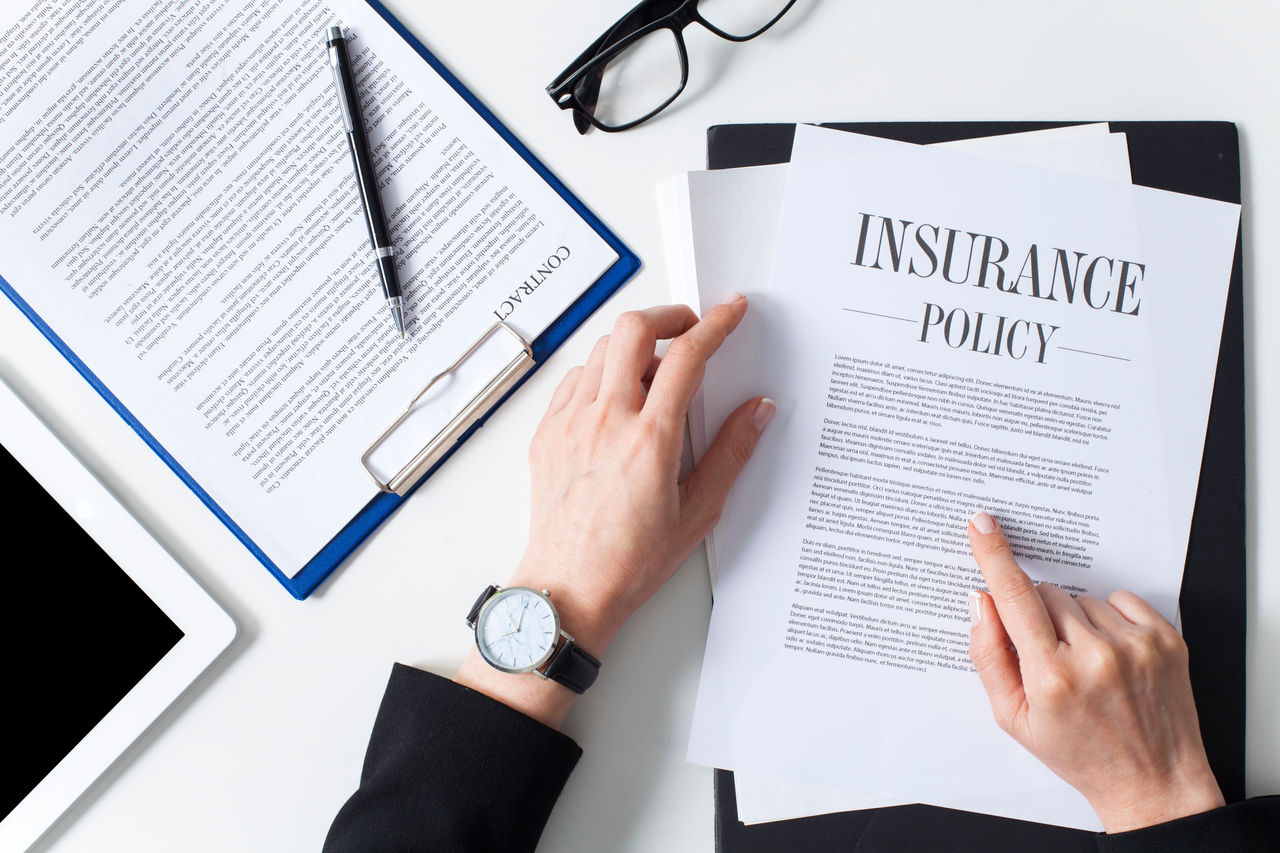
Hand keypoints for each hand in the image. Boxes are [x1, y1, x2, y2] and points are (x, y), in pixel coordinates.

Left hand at [457, 298, 773, 726]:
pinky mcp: (546, 434)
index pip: (687, 356)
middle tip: (691, 327)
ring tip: (656, 368)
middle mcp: (605, 420)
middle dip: (669, 315)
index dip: (716, 323)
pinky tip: (616, 396)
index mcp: (650, 439)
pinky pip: (574, 380)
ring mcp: (570, 423)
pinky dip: (600, 372)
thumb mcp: (698, 512)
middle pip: (633, 329)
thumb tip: (758, 411)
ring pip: (600, 349)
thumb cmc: (630, 561)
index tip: (732, 311)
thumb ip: (732, 453)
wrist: (569, 588)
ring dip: (634, 344)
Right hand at [966, 511, 1224, 832]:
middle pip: (1046, 595)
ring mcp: (1134, 646)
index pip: (1014, 599)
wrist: (1153, 782)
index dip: (994, 556)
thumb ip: (989, 656)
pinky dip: (1109, 619)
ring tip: (1087, 663)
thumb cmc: (1079, 753)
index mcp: (1052, 676)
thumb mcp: (1013, 717)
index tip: (982, 526)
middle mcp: (1095, 657)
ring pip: (1082, 599)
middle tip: (1050, 655)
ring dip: (1076, 621)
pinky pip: (1120, 600)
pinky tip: (1110, 653)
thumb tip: (982, 602)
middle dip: (1038, 615)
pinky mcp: (1164, 640)